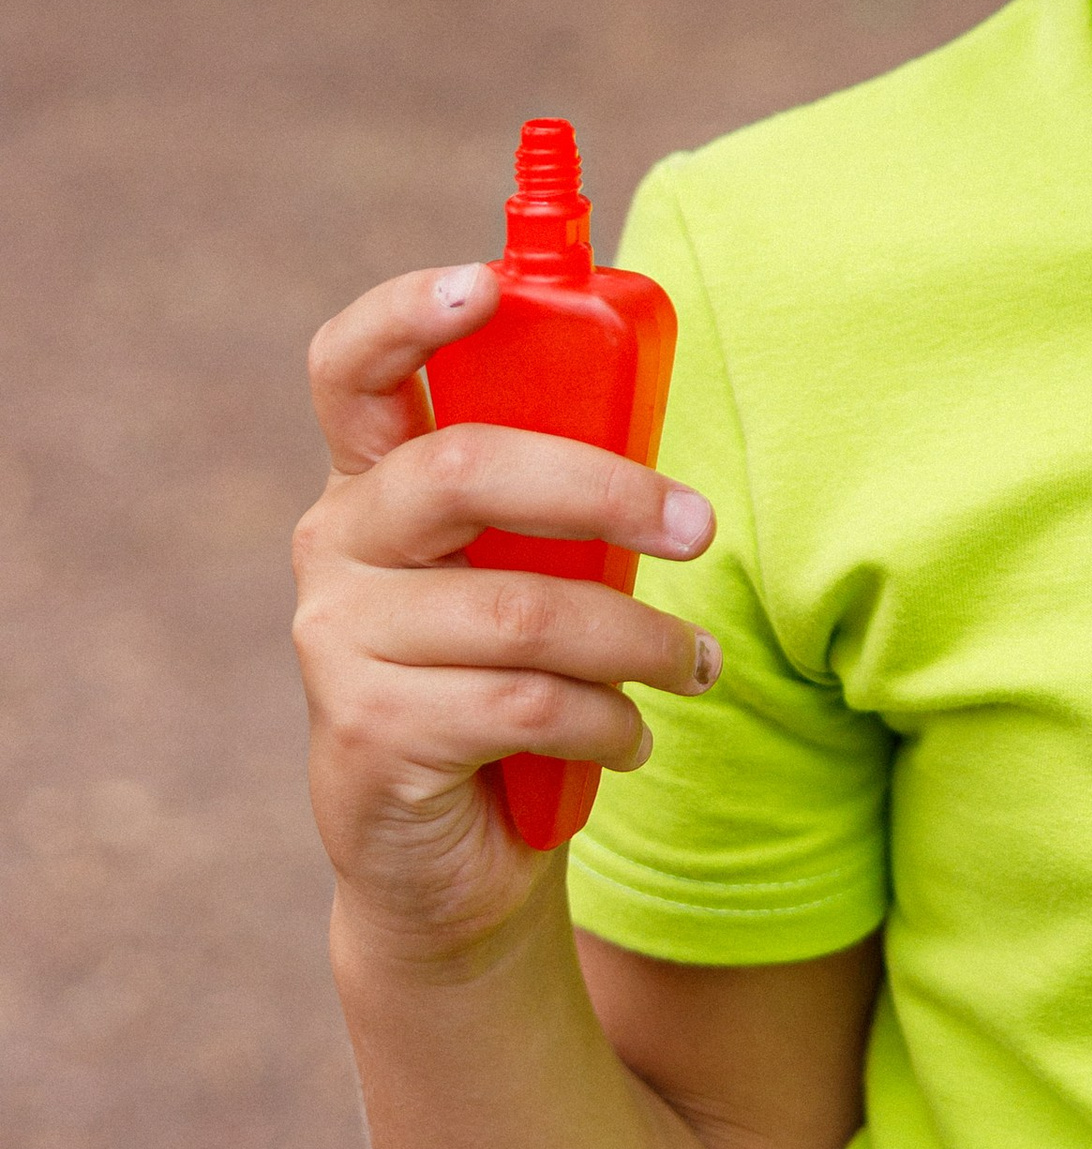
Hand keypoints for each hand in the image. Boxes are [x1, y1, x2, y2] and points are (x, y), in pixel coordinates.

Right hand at [293, 266, 717, 962]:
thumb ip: (563, 510)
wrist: (451, 865)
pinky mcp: (366, 733)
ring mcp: (335, 642)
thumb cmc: (511, 687)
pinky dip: (607, 719)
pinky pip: (521, 704)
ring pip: (518, 610)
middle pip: (461, 473)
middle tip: (700, 525)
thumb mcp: (532, 577)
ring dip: (637, 638)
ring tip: (693, 665)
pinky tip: (633, 736)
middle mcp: (334, 546)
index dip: (409, 314)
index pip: (353, 368)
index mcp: (372, 481)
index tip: (488, 282)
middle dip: (602, 489)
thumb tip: (677, 468)